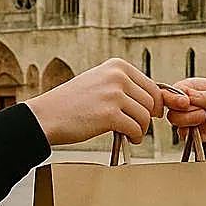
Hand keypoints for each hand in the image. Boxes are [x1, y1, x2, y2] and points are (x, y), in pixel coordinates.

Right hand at [26, 58, 176, 145]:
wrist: (47, 116)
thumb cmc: (73, 103)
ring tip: (130, 134)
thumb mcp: (101, 83)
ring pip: (145, 116)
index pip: (151, 86)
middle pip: (151, 102)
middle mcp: (117, 76)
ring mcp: (113, 94)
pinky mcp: (109, 114)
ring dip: (141, 129)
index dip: (154, 103)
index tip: (152, 113)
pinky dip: (135, 137)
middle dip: (147, 118)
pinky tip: (128, 139)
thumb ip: (126, 87)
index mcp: (117, 66)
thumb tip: (158, 100)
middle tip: (138, 127)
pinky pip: (135, 128)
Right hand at [165, 78, 205, 144]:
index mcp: (193, 87)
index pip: (172, 91)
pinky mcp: (192, 129)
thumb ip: (205, 96)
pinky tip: (204, 132)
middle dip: (187, 114)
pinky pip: (183, 134)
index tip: (186, 104)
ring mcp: (189, 115)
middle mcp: (188, 101)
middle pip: (171, 108)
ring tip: (204, 120)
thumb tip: (188, 96)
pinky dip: (192, 135)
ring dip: (190, 124)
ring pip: (175, 121)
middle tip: (203, 114)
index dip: (175, 99)